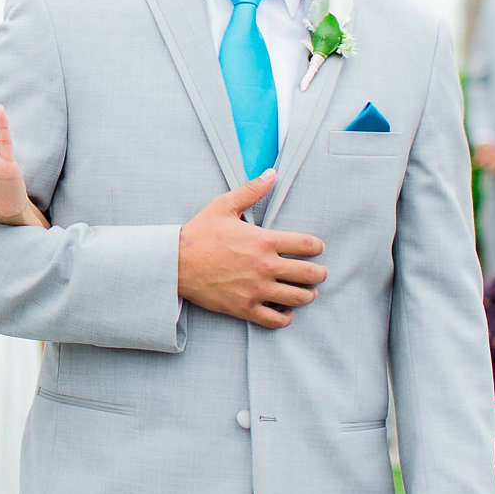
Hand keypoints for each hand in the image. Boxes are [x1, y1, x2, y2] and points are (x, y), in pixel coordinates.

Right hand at [175, 174, 326, 329]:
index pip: (307, 245)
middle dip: (319, 273)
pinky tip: (286, 310)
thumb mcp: (223, 206)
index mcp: (264, 241)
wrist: (175, 263)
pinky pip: (276, 319)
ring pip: (298, 298)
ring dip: (308, 295)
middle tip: (318, 273)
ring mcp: (256, 289)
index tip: (316, 248)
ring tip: (307, 292)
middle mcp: (265, 267)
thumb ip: (251, 190)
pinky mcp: (245, 308)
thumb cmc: (199, 234)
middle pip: (310, 274)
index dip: (317, 246)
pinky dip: (286, 316)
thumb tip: (272, 173)